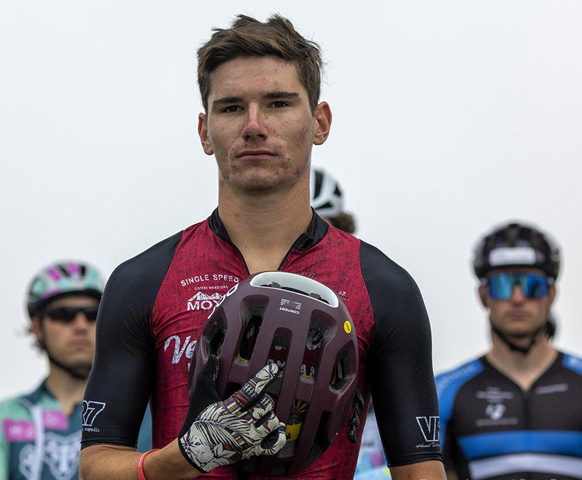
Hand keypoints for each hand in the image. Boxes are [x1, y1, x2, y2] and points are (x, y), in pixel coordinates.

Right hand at [179, 355, 285, 472]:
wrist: (196, 452)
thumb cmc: (199, 421)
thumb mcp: (200, 396)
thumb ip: (208, 375)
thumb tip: (212, 357)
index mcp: (230, 408)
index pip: (252, 390)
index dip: (264, 376)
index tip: (273, 368)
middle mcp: (242, 424)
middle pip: (266, 405)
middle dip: (266, 399)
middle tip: (261, 400)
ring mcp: (248, 439)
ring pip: (272, 422)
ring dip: (271, 415)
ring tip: (264, 414)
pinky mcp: (252, 451)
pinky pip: (274, 445)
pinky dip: (280, 435)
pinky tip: (277, 427)